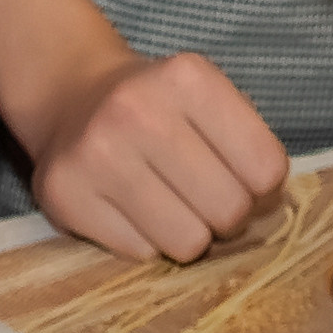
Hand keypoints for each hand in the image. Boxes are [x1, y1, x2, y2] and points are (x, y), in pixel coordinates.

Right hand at [26, 45, 289, 263]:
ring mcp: (95, 154)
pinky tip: (128, 206)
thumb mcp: (209, 97)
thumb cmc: (160, 105)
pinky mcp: (64, 194)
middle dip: (226, 213)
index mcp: (187, 77)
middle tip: (203, 193)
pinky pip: (140, 255)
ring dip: (186, 232)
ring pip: (187, 243)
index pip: (267, 169)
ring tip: (167, 201)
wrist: (72, 95)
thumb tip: (268, 212)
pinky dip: (143, 239)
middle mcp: (137, 110)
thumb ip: (248, 144)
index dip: (262, 184)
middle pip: (229, 211)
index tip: (239, 174)